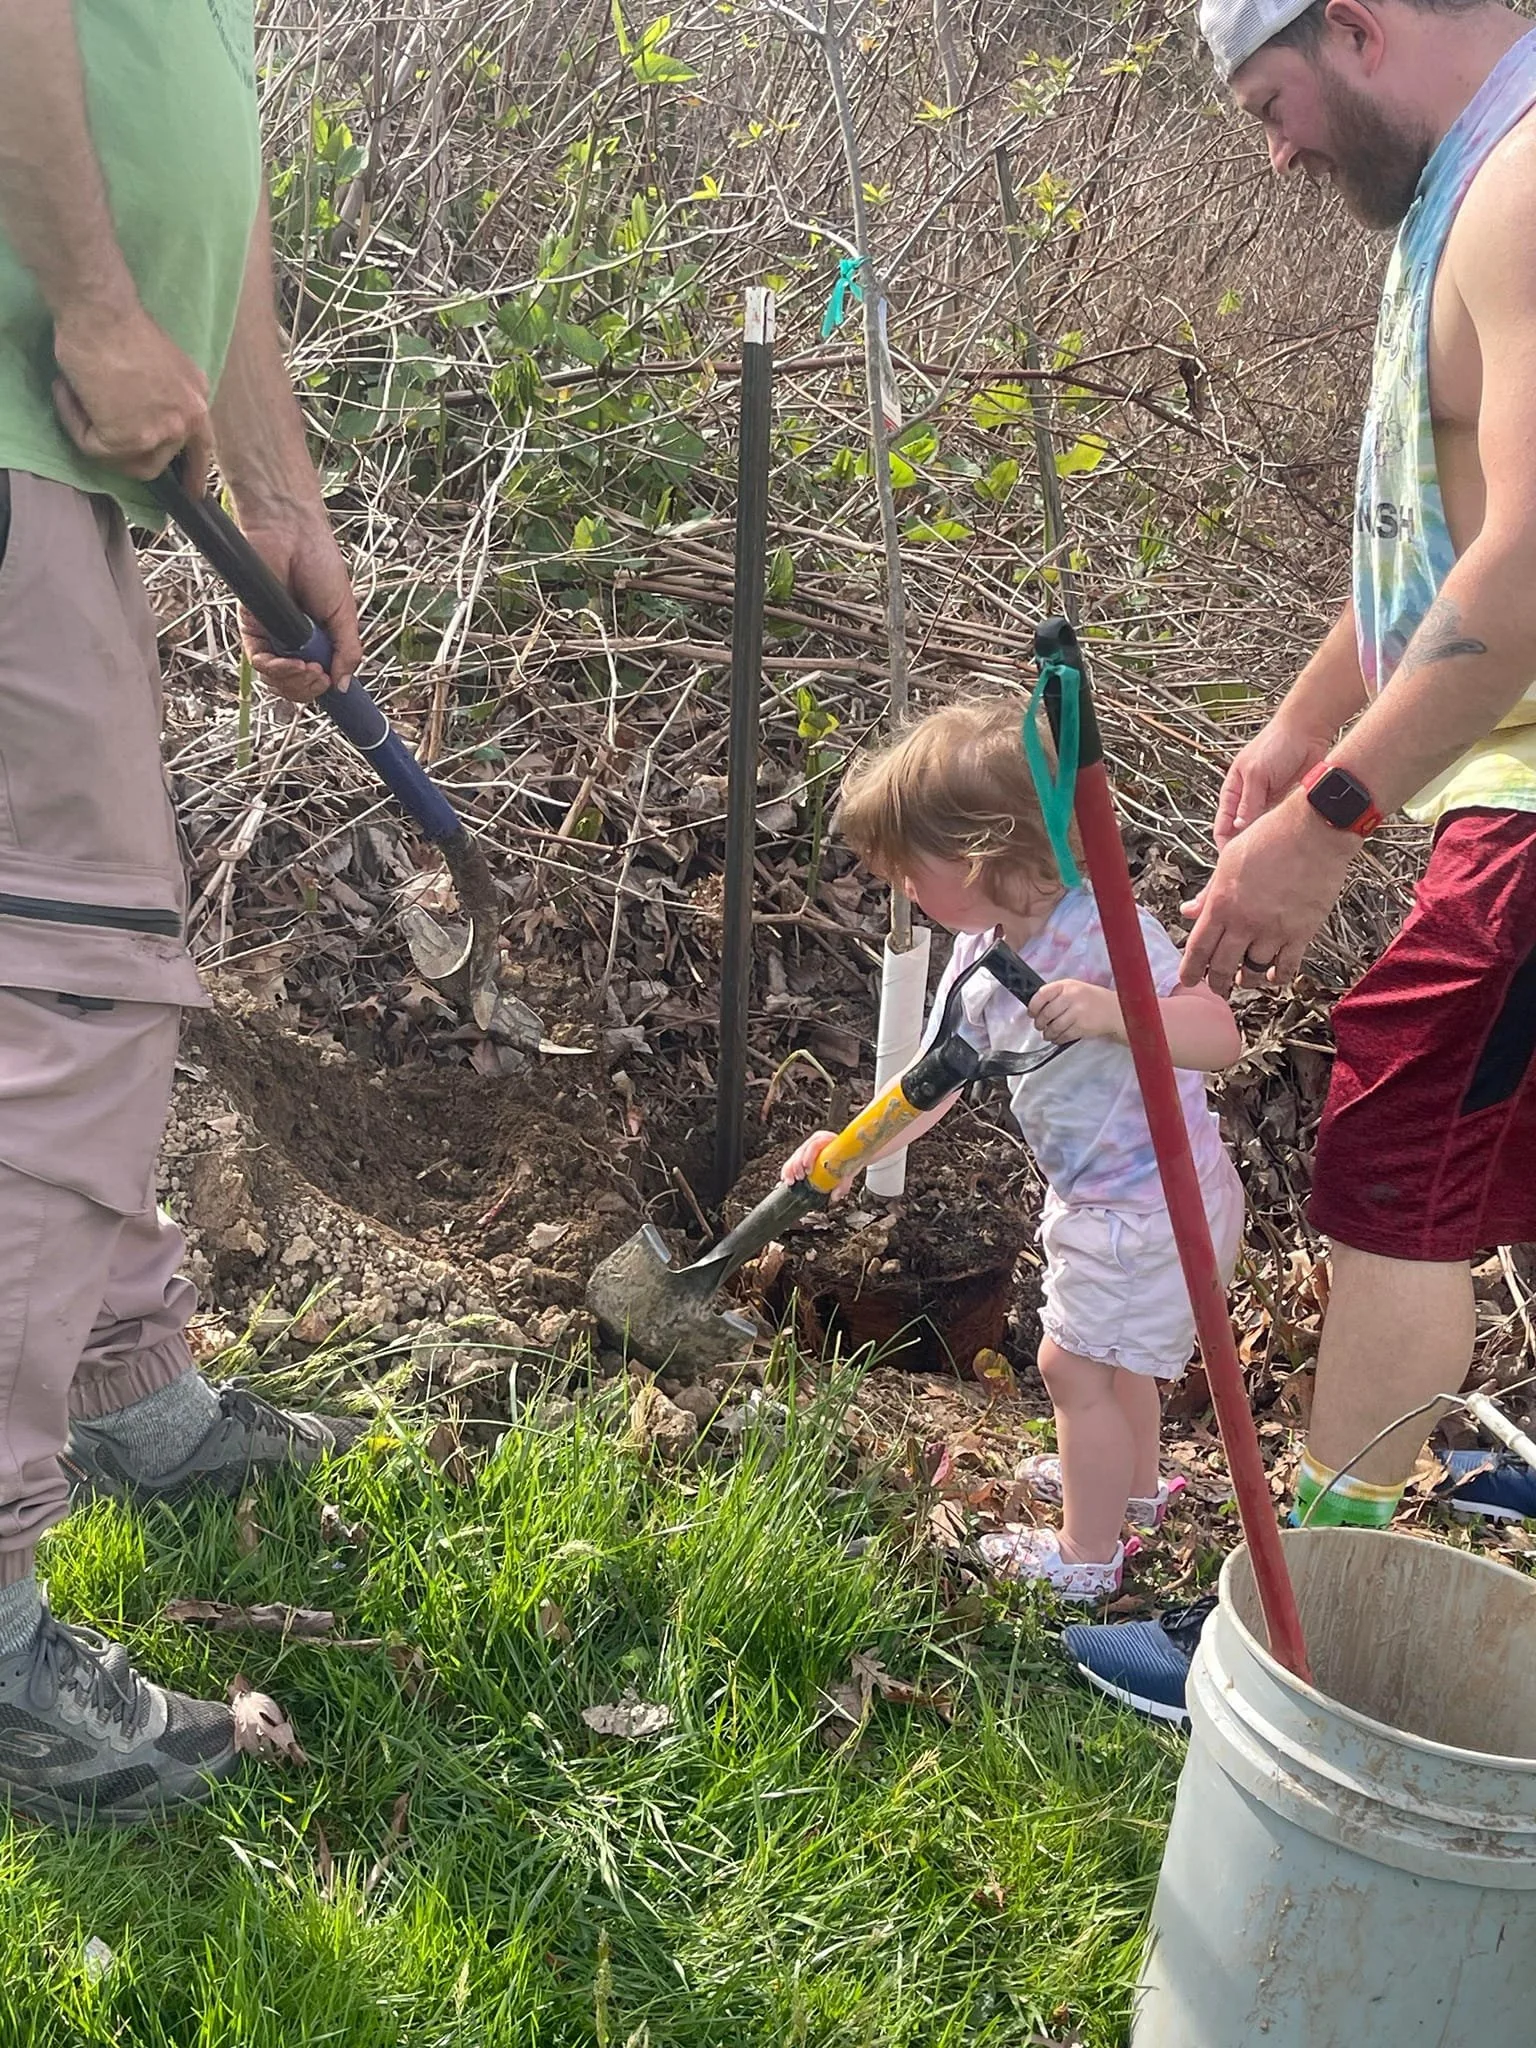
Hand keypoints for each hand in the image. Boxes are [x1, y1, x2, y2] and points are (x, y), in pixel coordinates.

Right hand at [52, 298, 211, 483]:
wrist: (103, 311)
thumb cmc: (123, 325)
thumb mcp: (165, 365)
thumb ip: (165, 395)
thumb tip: (145, 414)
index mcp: (198, 400)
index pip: (201, 448)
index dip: (194, 473)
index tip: (193, 493)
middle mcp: (187, 421)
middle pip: (159, 460)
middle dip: (130, 451)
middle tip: (101, 431)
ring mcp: (159, 433)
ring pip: (126, 461)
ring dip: (99, 437)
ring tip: (81, 401)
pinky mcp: (125, 439)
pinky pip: (93, 447)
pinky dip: (75, 422)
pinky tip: (69, 393)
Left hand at [232, 502, 362, 703]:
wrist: (292, 534)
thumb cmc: (320, 562)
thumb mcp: (345, 614)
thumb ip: (347, 651)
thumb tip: (342, 686)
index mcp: (318, 638)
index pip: (316, 679)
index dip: (322, 688)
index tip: (332, 684)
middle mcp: (293, 640)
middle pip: (295, 686)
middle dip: (308, 689)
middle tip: (320, 676)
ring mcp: (271, 635)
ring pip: (275, 680)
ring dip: (294, 682)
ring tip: (309, 669)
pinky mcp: (252, 626)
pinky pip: (258, 661)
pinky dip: (275, 668)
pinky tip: (292, 662)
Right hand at [780, 1129, 853, 1200]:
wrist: (846, 1154)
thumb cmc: (847, 1158)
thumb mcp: (849, 1169)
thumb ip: (844, 1183)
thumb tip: (835, 1196)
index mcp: (826, 1139)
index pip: (815, 1145)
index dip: (809, 1157)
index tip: (808, 1170)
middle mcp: (815, 1141)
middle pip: (801, 1151)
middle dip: (797, 1165)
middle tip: (800, 1177)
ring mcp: (807, 1147)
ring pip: (794, 1156)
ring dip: (790, 1169)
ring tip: (791, 1181)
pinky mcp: (801, 1154)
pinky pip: (791, 1161)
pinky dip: (787, 1171)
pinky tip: (786, 1179)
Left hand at [1029, 978, 1123, 1045]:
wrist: (1114, 1010)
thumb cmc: (1092, 999)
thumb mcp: (1074, 988)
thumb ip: (1056, 994)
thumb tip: (1036, 1007)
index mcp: (1066, 986)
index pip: (1042, 994)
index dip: (1033, 1006)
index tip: (1031, 1012)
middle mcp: (1071, 997)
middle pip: (1046, 1013)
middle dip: (1039, 1023)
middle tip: (1039, 1026)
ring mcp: (1077, 1012)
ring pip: (1053, 1027)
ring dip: (1048, 1033)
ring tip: (1048, 1034)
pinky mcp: (1082, 1027)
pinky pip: (1063, 1036)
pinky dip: (1058, 1039)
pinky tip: (1058, 1038)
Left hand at [1180, 796, 1358, 995]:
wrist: (1314, 830)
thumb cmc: (1270, 836)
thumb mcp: (1228, 859)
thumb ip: (1210, 892)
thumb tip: (1188, 911)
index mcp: (1222, 904)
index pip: (1198, 948)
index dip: (1191, 970)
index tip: (1188, 980)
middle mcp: (1245, 922)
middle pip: (1223, 966)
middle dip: (1217, 982)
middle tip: (1217, 988)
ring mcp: (1274, 930)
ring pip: (1254, 971)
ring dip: (1247, 980)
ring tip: (1245, 981)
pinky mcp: (1302, 932)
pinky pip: (1288, 967)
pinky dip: (1279, 977)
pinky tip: (1274, 977)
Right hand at [1213, 717, 1332, 848]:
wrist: (1308, 731)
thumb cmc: (1277, 742)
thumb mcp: (1256, 774)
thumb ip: (1248, 802)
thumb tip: (1239, 827)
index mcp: (1234, 790)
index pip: (1223, 824)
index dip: (1225, 843)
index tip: (1232, 860)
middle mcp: (1249, 798)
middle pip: (1241, 831)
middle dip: (1244, 846)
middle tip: (1252, 863)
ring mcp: (1268, 802)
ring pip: (1261, 830)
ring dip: (1263, 840)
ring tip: (1268, 855)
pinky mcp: (1286, 803)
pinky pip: (1279, 824)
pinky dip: (1279, 833)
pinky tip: (1283, 841)